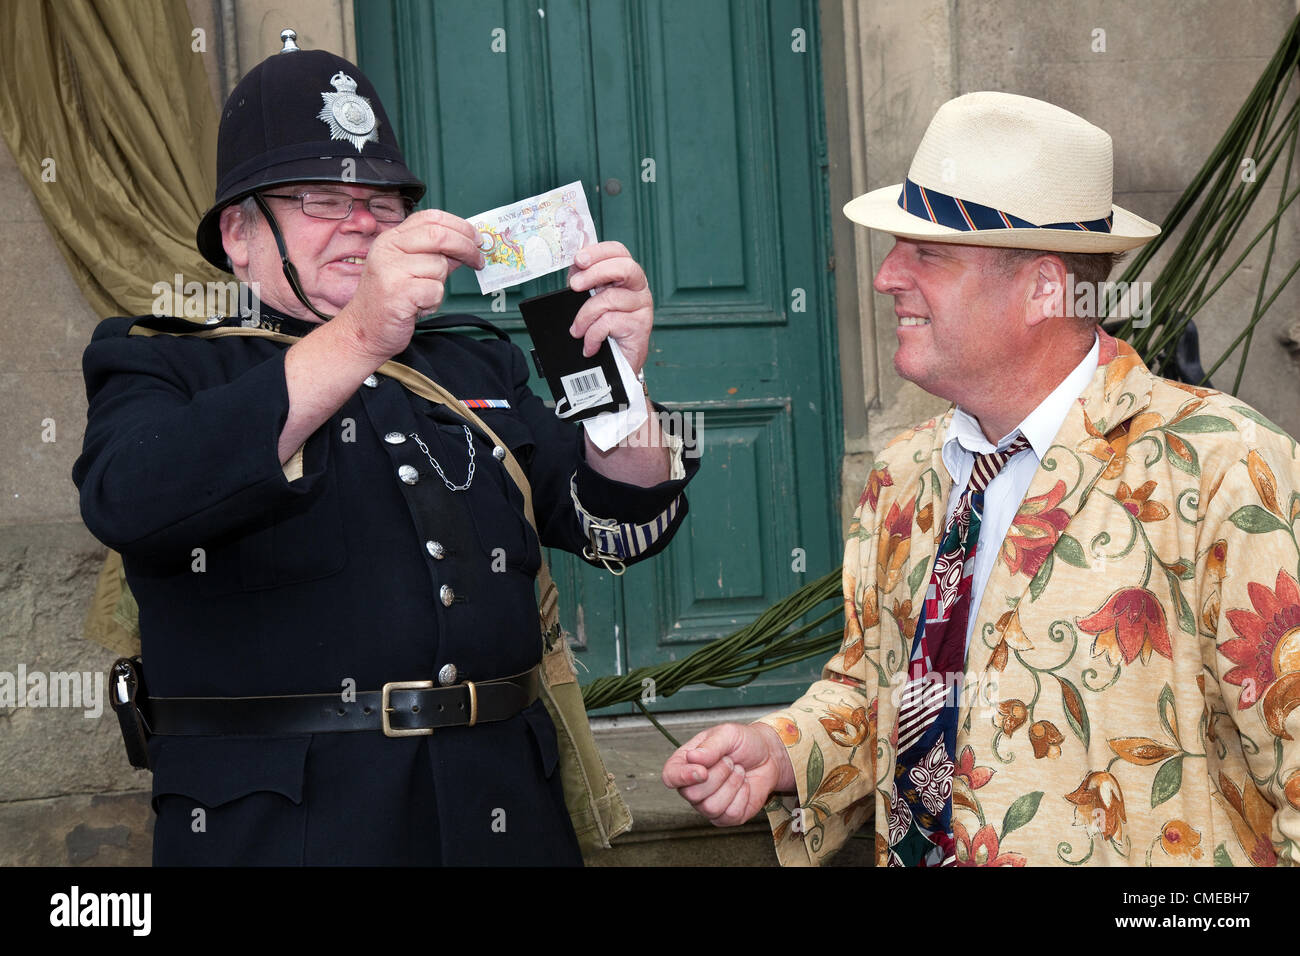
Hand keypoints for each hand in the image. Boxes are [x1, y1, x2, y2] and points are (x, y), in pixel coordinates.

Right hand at [336, 210, 483, 360]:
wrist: (363, 331)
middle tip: (478, 260)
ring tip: (424, 295)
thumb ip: (436, 256)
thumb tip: (467, 246)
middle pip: (439, 235)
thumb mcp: (411, 270)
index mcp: (392, 239)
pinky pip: (435, 290)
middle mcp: (388, 249)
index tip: (476, 238)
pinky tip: (418, 307)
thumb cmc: (389, 301)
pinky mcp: (397, 292)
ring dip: (441, 284)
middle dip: (466, 247)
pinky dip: (434, 301)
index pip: (431, 217)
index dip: (459, 226)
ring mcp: (390, 269)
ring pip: (439, 266)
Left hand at [567, 241, 653, 371]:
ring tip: (577, 331)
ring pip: (609, 299)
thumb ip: (585, 281)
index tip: (579, 259)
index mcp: (626, 276)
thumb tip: (574, 263)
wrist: (617, 366)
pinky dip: (592, 336)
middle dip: (595, 273)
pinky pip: (608, 323)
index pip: (619, 252)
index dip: (599, 252)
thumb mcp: (590, 300)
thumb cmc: (603, 330)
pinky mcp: (640, 326)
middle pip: (624, 267)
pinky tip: (590, 346)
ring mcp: (642, 307)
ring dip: (585, 317)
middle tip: (574, 286)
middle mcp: (639, 288)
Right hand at [661, 722, 794, 825]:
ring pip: (711, 807)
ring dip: (732, 785)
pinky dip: (743, 796)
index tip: (702, 771)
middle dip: (718, 775)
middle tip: (730, 761)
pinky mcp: (725, 817)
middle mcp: (692, 786)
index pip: (670, 776)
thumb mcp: (728, 734)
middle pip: (692, 794)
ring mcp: (707, 804)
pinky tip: (744, 784)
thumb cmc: (744, 743)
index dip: (682, 777)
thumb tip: (693, 757)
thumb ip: (710, 746)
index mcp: (686, 762)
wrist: (768, 757)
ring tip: (738, 771)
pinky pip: (730, 814)